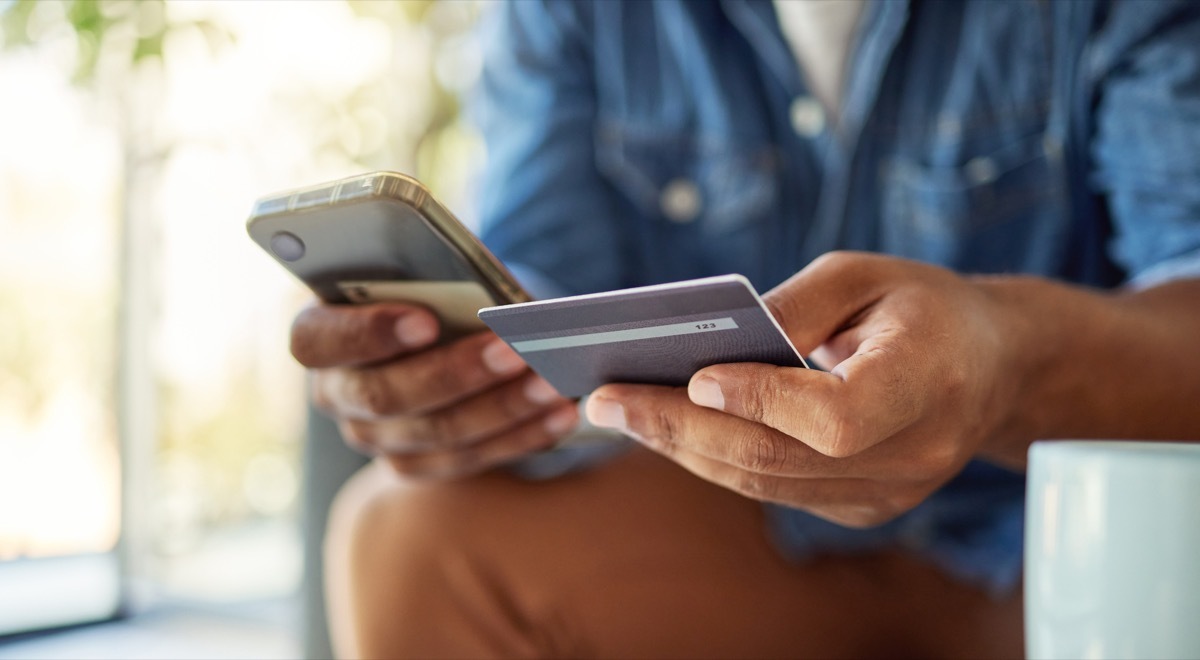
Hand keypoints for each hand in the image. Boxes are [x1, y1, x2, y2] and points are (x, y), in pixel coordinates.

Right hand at [291, 302, 578, 479]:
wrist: (439, 327)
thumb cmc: (427, 286)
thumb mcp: (423, 272)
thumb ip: (435, 280)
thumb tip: (490, 300)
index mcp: (318, 334)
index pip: (318, 339)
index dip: (369, 332)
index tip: (426, 321)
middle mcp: (337, 393)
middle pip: (387, 395)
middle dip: (457, 372)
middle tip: (513, 350)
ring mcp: (374, 436)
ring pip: (438, 433)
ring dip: (503, 407)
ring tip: (551, 381)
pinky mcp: (416, 464)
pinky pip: (470, 459)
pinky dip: (521, 435)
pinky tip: (560, 413)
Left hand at [585, 252, 1022, 527]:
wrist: (990, 367)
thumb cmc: (921, 306)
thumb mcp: (866, 274)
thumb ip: (794, 306)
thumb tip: (710, 348)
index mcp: (929, 379)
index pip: (837, 416)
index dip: (765, 401)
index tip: (697, 377)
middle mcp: (914, 452)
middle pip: (780, 459)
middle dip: (681, 428)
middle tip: (606, 400)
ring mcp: (889, 493)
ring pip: (765, 483)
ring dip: (682, 448)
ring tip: (616, 412)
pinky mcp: (862, 508)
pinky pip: (774, 489)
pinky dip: (713, 457)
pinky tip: (667, 427)